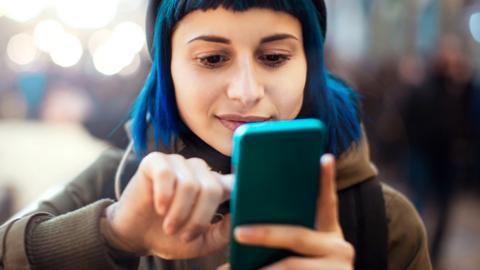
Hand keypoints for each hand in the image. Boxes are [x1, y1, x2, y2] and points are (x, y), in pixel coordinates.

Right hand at [104, 153, 232, 258]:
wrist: (135, 235)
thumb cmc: (169, 237)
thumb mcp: (201, 242)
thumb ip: (223, 232)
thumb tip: (242, 218)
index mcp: (214, 185)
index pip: (235, 182)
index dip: (238, 192)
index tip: (236, 206)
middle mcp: (199, 170)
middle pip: (212, 188)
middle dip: (198, 218)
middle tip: (182, 234)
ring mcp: (178, 163)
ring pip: (190, 184)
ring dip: (178, 212)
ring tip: (168, 226)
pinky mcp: (155, 161)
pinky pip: (166, 174)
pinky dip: (164, 195)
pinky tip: (159, 207)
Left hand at [218, 154, 353, 269]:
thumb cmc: (304, 268)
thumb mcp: (302, 250)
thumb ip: (289, 232)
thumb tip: (244, 224)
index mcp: (329, 231)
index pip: (327, 201)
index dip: (326, 179)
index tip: (324, 157)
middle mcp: (339, 246)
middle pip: (297, 235)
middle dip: (265, 234)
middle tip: (238, 233)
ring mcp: (339, 267)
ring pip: (290, 265)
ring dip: (261, 268)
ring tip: (232, 268)